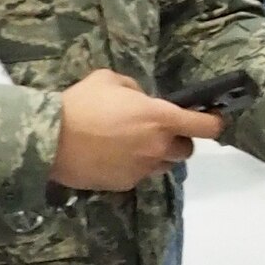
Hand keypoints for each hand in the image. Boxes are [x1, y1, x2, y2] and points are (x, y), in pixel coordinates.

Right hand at [51, 70, 222, 190]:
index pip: (205, 127)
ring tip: (132, 144)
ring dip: (157, 155)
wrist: (50, 139)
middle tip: (158, 130)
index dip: (214, 123)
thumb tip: (142, 99)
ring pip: (164, 165)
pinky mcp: (126, 184)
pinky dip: (133, 166)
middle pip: (186, 150)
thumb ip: (135, 89)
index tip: (214, 120)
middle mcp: (158, 146)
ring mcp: (142, 168)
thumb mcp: (109, 80)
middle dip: (177, 140)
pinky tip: (113, 156)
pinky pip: (139, 174)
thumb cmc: (81, 104)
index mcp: (160, 118)